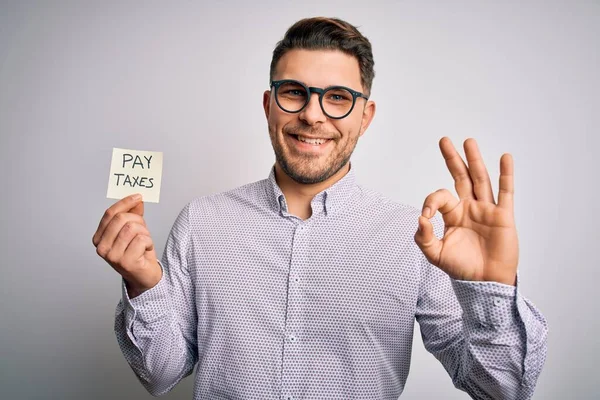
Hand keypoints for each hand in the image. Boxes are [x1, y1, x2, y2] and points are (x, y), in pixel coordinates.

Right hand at [92, 194, 161, 296]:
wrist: (144, 276)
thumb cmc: (138, 252)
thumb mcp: (135, 230)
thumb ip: (133, 214)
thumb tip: (136, 199)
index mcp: (99, 238)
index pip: (110, 214)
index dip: (125, 203)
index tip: (138, 196)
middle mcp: (101, 248)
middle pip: (121, 219)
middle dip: (138, 221)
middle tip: (143, 231)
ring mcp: (112, 256)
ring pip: (132, 228)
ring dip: (144, 233)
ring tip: (144, 242)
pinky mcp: (125, 262)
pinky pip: (141, 240)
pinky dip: (148, 242)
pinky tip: (145, 251)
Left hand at [414, 137, 517, 285]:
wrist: (484, 283)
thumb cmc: (461, 268)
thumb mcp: (435, 254)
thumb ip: (424, 237)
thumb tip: (420, 218)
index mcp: (453, 214)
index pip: (440, 197)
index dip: (431, 202)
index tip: (426, 217)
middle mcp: (469, 208)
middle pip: (461, 177)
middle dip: (453, 159)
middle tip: (444, 140)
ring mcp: (487, 210)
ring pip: (480, 179)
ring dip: (475, 160)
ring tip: (469, 141)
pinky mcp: (503, 216)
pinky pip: (505, 192)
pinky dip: (506, 175)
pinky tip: (505, 158)